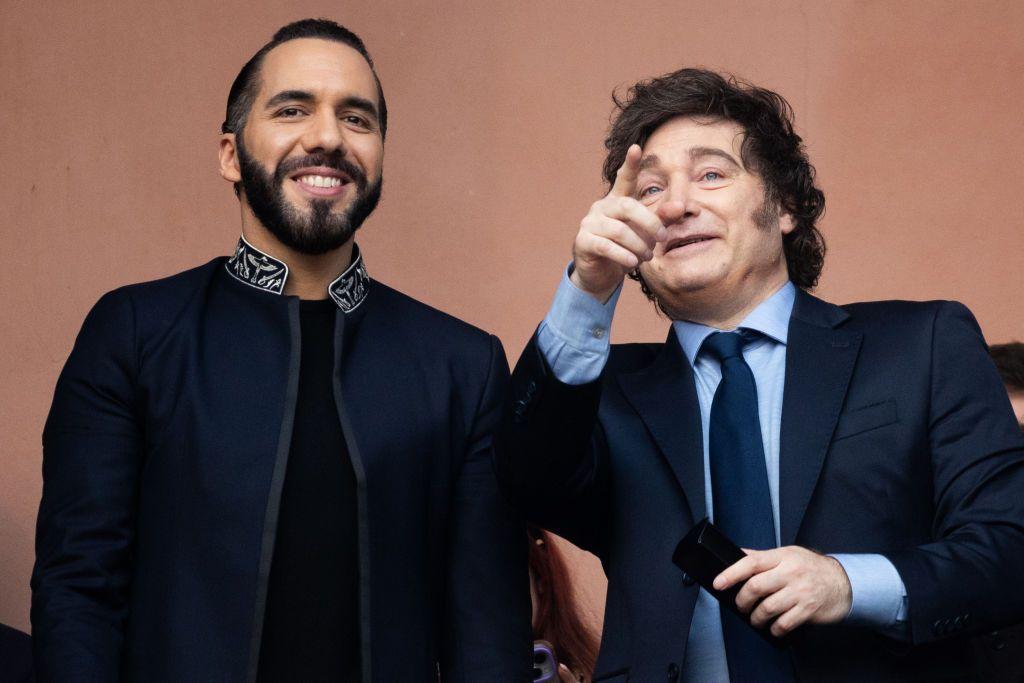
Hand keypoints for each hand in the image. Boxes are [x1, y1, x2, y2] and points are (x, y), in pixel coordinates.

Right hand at [570, 144, 666, 301]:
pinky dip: (623, 256)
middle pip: (627, 207)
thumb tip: (681, 206)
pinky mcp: (583, 241)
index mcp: (617, 201)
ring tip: (646, 257)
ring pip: (618, 230)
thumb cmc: (625, 249)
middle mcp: (601, 207)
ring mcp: (589, 223)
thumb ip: (662, 219)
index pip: (623, 179)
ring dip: (638, 245)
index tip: (636, 147)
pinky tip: (632, 263)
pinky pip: (606, 246)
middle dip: (649, 223)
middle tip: (663, 238)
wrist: (600, 274)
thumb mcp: (646, 234)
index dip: (630, 164)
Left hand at [713, 546, 851, 636]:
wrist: (844, 582)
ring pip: (768, 608)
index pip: (751, 562)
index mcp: (782, 557)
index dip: (731, 573)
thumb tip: (738, 554)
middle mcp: (791, 573)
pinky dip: (774, 628)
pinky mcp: (808, 609)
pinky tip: (772, 627)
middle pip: (756, 587)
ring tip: (755, 618)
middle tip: (741, 605)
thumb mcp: (788, 554)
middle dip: (742, 600)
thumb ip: (763, 556)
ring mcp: (800, 591)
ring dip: (756, 617)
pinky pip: (784, 623)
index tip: (718, 583)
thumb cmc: (812, 567)